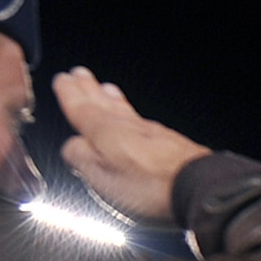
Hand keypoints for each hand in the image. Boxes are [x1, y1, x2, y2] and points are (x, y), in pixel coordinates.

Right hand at [52, 67, 211, 220]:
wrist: (197, 186)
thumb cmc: (148, 185)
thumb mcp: (101, 178)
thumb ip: (81, 159)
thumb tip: (70, 146)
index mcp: (104, 132)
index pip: (81, 108)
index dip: (70, 94)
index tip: (63, 80)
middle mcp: (127, 126)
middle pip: (103, 103)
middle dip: (89, 89)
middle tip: (80, 74)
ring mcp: (150, 132)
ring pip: (124, 109)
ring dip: (110, 97)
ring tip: (105, 88)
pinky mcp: (168, 142)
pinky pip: (141, 120)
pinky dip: (130, 112)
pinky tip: (134, 117)